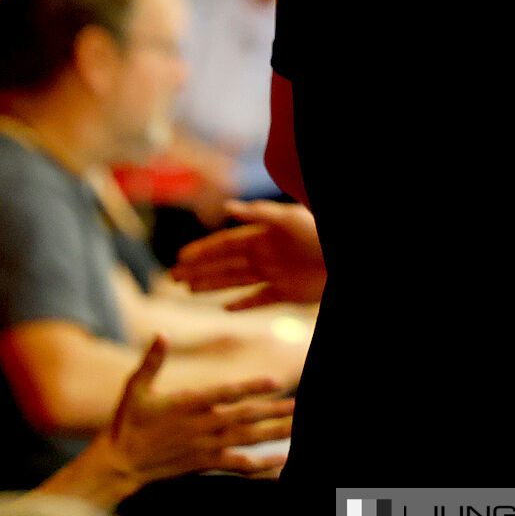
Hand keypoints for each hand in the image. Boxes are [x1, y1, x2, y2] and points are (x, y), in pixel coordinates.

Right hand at [103, 336, 293, 485]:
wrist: (118, 463)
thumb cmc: (128, 421)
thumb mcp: (135, 389)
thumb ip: (152, 362)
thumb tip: (160, 334)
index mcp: (186, 404)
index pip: (224, 393)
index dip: (249, 387)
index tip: (275, 381)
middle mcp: (199, 426)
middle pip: (243, 417)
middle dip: (273, 411)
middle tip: (299, 405)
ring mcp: (204, 446)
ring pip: (246, 440)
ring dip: (273, 433)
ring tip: (296, 426)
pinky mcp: (204, 463)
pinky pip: (237, 465)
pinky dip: (260, 464)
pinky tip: (280, 461)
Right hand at [172, 199, 324, 308]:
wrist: (342, 258)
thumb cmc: (318, 232)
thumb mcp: (289, 218)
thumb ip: (259, 213)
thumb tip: (227, 206)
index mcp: (264, 236)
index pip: (225, 244)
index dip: (203, 250)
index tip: (180, 256)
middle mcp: (266, 256)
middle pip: (225, 264)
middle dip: (199, 269)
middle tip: (172, 277)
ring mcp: (275, 275)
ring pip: (236, 282)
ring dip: (212, 285)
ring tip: (188, 290)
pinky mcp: (287, 294)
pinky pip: (259, 300)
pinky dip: (242, 305)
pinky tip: (225, 309)